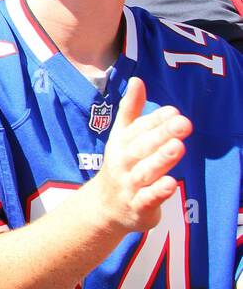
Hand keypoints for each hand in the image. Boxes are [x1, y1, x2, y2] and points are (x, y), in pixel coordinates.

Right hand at [88, 78, 191, 234]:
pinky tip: (171, 183)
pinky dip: (158, 191)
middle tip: (183, 123)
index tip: (174, 112)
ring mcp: (129, 185)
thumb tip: (138, 80)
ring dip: (161, 159)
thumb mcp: (121, 138)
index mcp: (121, 144)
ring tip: (179, 146)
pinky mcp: (138, 207)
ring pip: (145, 171)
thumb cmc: (120, 167)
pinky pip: (147, 199)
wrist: (104, 209)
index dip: (155, 121)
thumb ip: (131, 110)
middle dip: (162, 135)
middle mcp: (123, 163)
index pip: (138, 129)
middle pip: (142, 148)